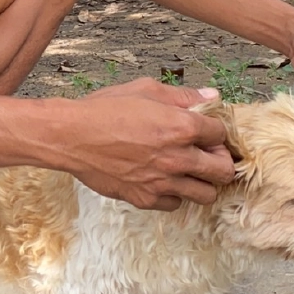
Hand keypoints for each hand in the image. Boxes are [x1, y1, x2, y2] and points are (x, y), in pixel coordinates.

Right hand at [65, 79, 235, 211]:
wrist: (70, 137)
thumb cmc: (104, 109)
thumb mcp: (144, 90)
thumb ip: (182, 96)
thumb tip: (211, 97)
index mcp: (181, 127)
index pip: (221, 134)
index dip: (215, 131)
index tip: (206, 132)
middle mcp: (178, 158)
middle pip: (223, 171)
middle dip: (219, 161)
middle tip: (206, 155)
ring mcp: (163, 182)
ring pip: (206, 195)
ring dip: (202, 182)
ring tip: (188, 171)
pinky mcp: (146, 199)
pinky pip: (176, 204)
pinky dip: (174, 194)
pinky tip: (163, 180)